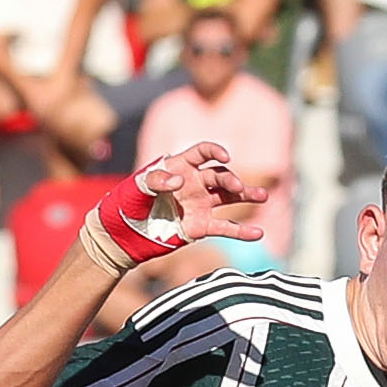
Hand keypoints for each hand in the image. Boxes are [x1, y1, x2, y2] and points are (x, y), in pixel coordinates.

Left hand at [131, 141, 269, 255]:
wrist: (124, 234)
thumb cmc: (127, 204)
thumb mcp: (136, 189)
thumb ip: (155, 180)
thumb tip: (179, 180)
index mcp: (180, 167)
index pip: (203, 153)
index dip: (215, 151)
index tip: (225, 158)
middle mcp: (195, 183)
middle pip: (220, 176)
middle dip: (231, 181)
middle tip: (238, 189)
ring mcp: (200, 205)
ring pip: (228, 198)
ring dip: (246, 196)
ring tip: (262, 196)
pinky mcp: (201, 226)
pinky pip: (225, 227)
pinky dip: (241, 231)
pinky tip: (257, 233)